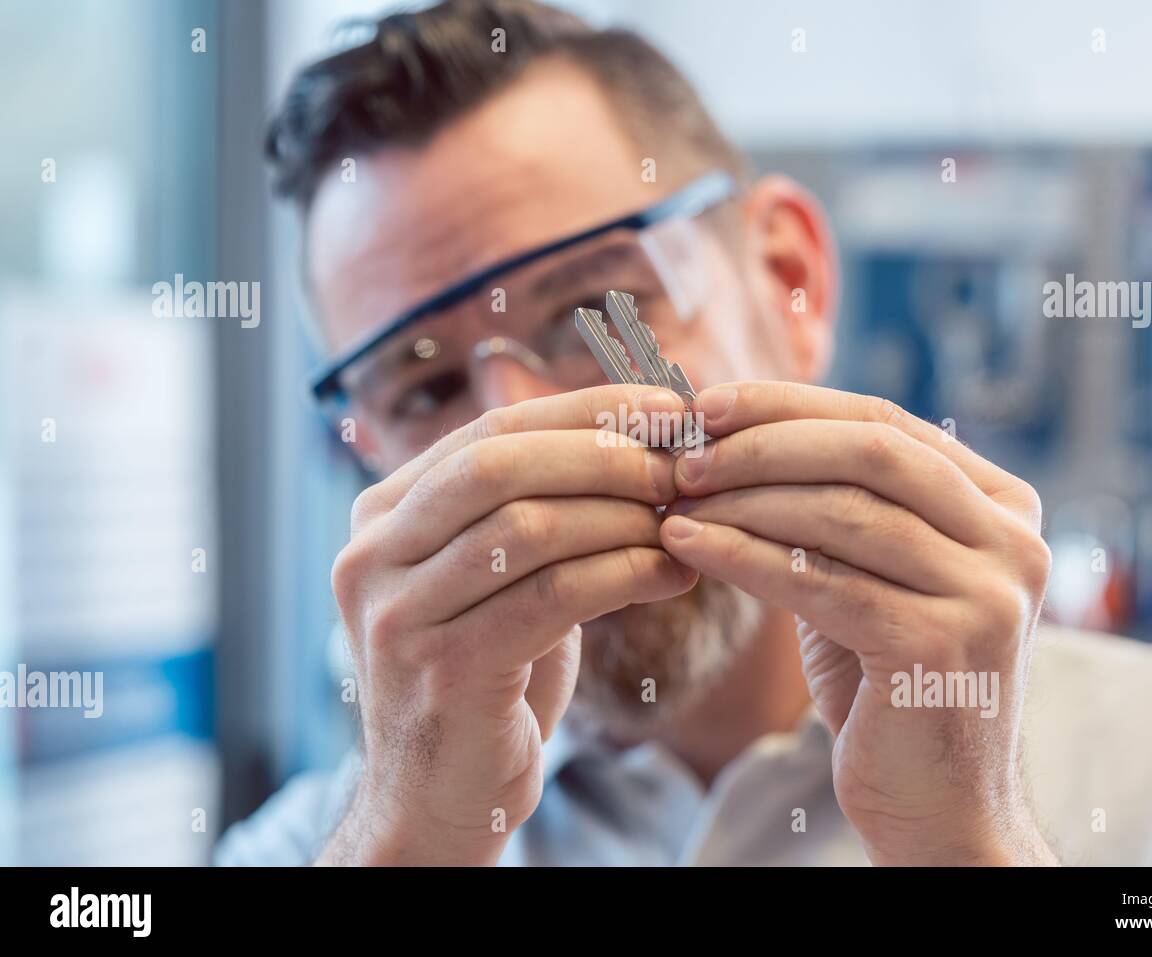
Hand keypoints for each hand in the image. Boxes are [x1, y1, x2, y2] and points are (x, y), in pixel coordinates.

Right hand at [320, 385, 696, 864]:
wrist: (442, 791)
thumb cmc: (489, 672)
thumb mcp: (499, 576)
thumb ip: (538, 507)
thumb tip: (644, 436)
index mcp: (382, 513)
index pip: (492, 430)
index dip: (585, 412)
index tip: (668, 409)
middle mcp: (371, 553)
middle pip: (499, 465)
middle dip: (603, 456)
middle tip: (679, 467)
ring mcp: (397, 612)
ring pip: (527, 527)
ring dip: (622, 520)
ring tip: (681, 527)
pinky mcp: (441, 669)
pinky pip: (550, 597)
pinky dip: (623, 576)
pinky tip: (672, 577)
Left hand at [661, 382, 1055, 864]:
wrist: (939, 805)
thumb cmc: (888, 685)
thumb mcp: (871, 575)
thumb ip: (835, 507)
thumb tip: (733, 433)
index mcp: (1002, 506)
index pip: (886, 423)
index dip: (791, 405)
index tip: (707, 403)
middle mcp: (1013, 541)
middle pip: (871, 452)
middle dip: (764, 443)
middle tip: (684, 452)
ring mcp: (989, 593)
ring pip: (843, 512)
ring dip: (744, 499)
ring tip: (676, 498)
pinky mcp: (944, 646)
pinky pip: (821, 581)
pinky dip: (744, 556)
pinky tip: (688, 546)